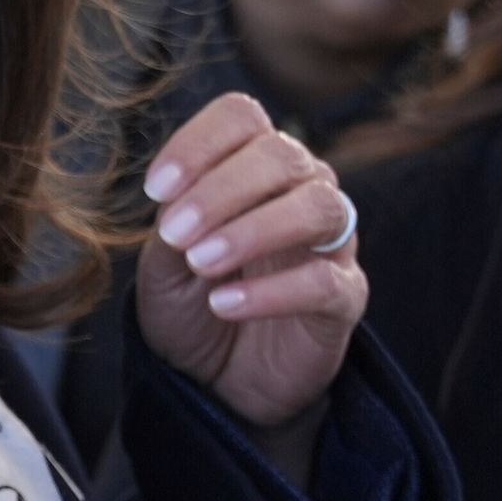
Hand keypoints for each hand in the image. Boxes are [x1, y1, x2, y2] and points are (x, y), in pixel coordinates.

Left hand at [133, 91, 366, 434]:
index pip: (242, 117)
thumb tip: (178, 201)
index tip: (155, 190)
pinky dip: (272, 291)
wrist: (217, 383)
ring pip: (318, 206)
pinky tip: (225, 304)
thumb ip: (171, 228)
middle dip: (222, 191)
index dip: (199, 142)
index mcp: (253, 167)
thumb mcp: (162, 267)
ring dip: (253, 230)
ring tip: (202, 264)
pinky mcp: (346, 298)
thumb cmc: (192, 308)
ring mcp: (332, 243)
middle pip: (282, 155)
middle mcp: (301, 190)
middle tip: (176, 235)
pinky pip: (326, 280)